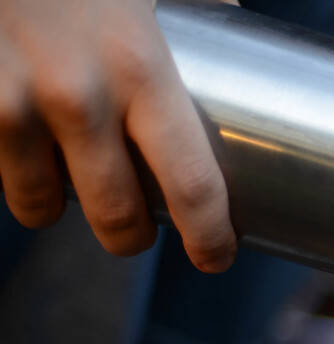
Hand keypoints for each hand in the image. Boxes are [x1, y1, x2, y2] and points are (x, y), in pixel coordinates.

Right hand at [0, 0, 235, 270]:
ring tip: (67, 178)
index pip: (192, 188)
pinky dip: (2, 165)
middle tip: (135, 226)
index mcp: (142, 66)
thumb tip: (237, 29)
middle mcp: (76, 97)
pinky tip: (14, 139)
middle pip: (117, 219)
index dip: (209, 238)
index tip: (215, 256)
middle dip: (129, 234)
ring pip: (37, 205)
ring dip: (54, 203)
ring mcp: (6, 103)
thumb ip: (194, 6)